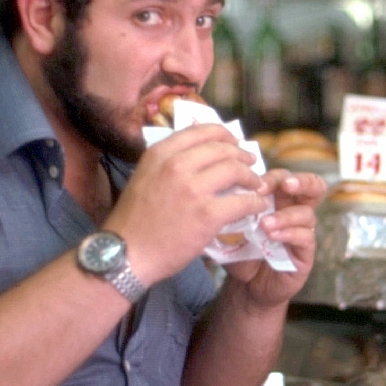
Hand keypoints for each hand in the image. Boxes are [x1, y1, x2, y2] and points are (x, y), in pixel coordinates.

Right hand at [106, 123, 266, 284]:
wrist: (127, 254)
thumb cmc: (134, 220)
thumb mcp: (144, 177)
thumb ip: (167, 163)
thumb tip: (198, 154)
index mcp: (159, 153)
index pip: (201, 131)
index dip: (224, 134)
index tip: (234, 142)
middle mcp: (177, 165)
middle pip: (222, 148)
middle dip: (241, 154)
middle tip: (250, 164)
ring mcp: (193, 189)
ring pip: (236, 170)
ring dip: (252, 177)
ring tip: (256, 185)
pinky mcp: (207, 214)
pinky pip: (243, 201)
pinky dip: (255, 203)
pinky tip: (258, 206)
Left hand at [223, 169, 326, 309]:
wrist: (246, 285)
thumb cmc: (241, 251)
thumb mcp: (232, 227)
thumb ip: (231, 210)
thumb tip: (222, 192)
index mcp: (279, 200)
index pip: (284, 178)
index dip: (273, 177)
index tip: (254, 183)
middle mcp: (294, 212)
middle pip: (313, 187)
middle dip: (301, 182)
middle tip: (286, 185)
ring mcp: (302, 232)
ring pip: (307, 213)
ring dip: (285, 215)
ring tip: (264, 224)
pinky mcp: (305, 253)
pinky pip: (305, 237)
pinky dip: (289, 234)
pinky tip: (273, 236)